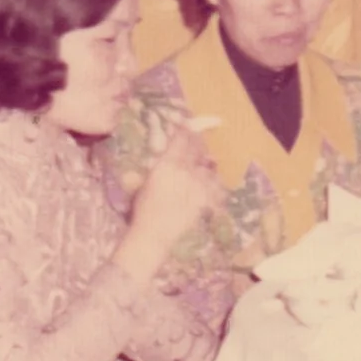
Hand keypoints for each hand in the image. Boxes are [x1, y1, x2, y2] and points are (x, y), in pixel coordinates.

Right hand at [114, 128, 221, 282]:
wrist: (154, 235)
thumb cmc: (142, 211)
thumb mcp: (144, 184)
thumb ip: (158, 169)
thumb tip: (165, 160)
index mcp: (167, 165)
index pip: (181, 140)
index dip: (186, 131)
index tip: (189, 125)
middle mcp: (186, 170)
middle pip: (197, 150)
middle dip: (198, 143)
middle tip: (200, 138)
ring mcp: (200, 185)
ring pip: (209, 167)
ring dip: (206, 165)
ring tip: (206, 165)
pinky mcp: (209, 199)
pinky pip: (217, 185)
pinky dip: (215, 183)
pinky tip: (211, 184)